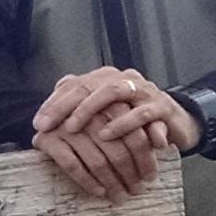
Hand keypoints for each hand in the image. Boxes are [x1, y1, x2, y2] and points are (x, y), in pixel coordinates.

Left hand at [30, 65, 191, 200]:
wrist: (177, 124)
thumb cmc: (134, 121)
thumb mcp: (105, 118)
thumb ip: (78, 114)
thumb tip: (42, 124)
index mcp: (106, 79)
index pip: (74, 85)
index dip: (54, 104)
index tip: (38, 124)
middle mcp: (123, 78)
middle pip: (88, 86)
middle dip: (65, 107)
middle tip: (50, 127)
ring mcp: (143, 89)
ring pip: (112, 92)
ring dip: (90, 110)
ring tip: (73, 128)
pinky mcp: (161, 106)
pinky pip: (141, 113)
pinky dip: (124, 125)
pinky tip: (108, 137)